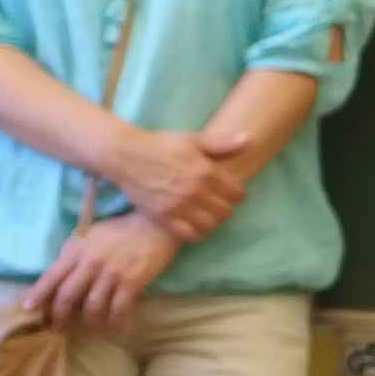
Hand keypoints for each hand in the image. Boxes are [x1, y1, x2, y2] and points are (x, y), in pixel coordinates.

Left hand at [24, 215, 180, 330]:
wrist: (154, 225)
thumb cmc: (120, 230)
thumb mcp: (90, 235)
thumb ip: (73, 252)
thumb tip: (58, 273)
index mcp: (78, 250)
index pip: (52, 276)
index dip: (38, 294)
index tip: (28, 309)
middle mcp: (91, 263)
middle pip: (67, 297)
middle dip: (58, 317)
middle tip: (56, 328)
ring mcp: (111, 273)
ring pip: (91, 307)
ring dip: (88, 323)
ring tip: (90, 328)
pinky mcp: (132, 282)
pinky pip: (118, 309)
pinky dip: (115, 322)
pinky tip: (115, 327)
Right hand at [105, 126, 248, 243]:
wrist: (126, 156)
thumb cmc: (161, 145)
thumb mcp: (193, 140)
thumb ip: (222, 144)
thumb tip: (248, 140)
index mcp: (206, 171)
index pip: (238, 193)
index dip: (237, 193)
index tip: (230, 191)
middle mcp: (195, 191)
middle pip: (226, 212)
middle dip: (226, 208)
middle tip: (218, 203)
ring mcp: (179, 206)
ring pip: (210, 226)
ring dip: (212, 222)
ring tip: (207, 214)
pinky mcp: (164, 218)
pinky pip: (189, 235)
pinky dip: (196, 232)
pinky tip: (193, 224)